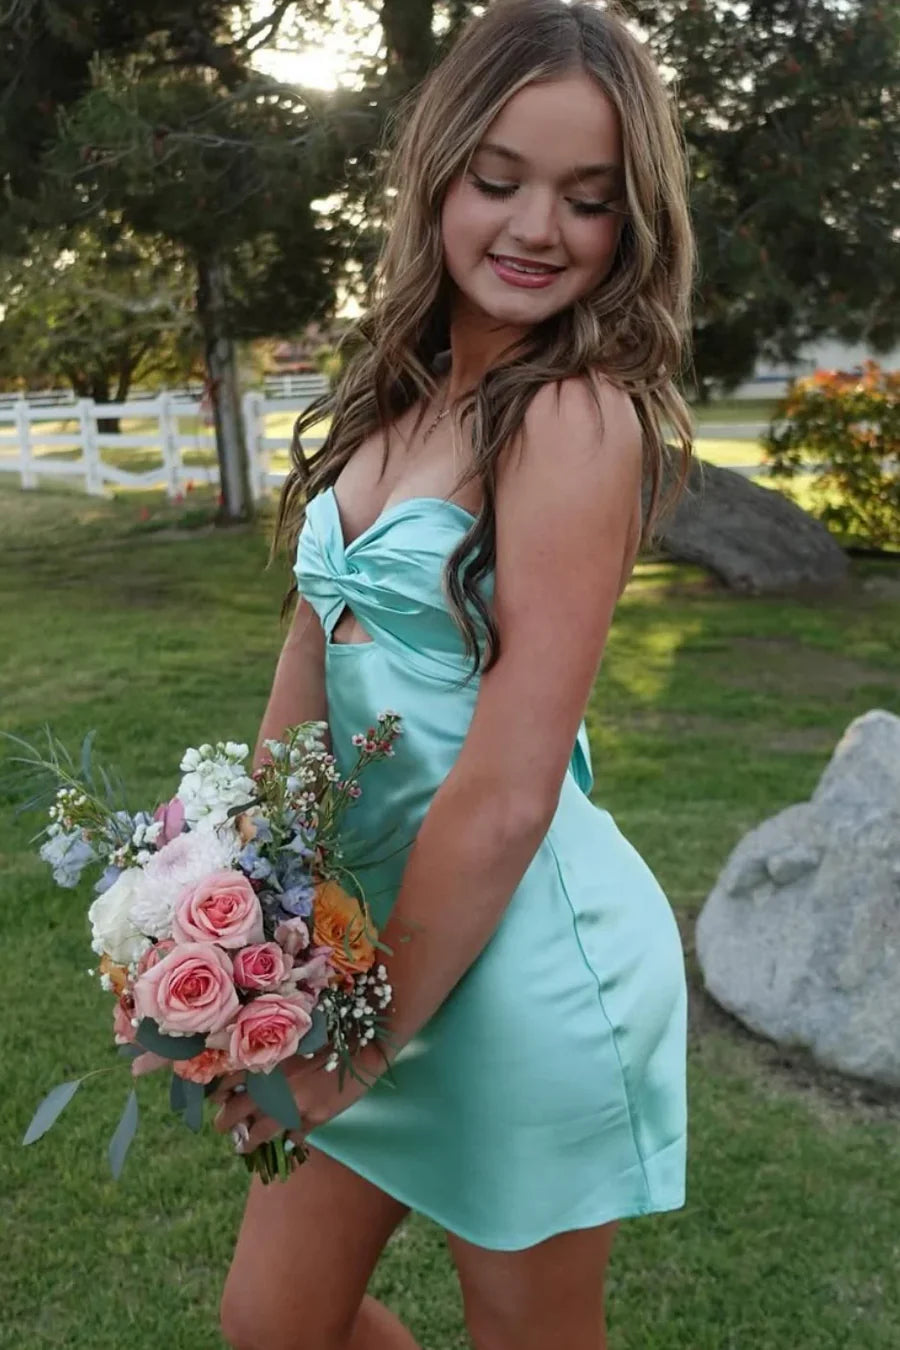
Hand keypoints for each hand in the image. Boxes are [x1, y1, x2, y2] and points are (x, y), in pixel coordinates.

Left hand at [210, 1051, 375, 1155]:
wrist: (364, 1044)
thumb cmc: (331, 1029)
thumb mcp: (293, 1035)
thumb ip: (270, 1053)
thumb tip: (248, 1069)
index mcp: (264, 1062)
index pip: (225, 1084)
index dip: (219, 1095)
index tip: (219, 1099)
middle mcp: (270, 1087)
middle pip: (232, 1114)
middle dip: (224, 1123)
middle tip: (225, 1125)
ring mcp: (289, 1106)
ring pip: (256, 1134)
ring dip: (246, 1142)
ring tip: (243, 1145)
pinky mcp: (311, 1119)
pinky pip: (292, 1139)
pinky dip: (286, 1143)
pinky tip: (284, 1142)